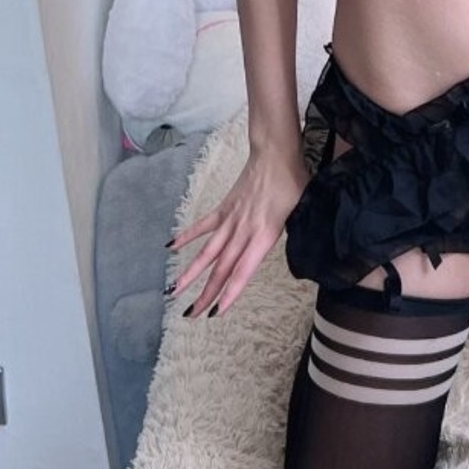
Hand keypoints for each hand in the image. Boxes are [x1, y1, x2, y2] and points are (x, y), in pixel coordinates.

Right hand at [165, 144, 308, 318]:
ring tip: (174, 290)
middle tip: (190, 314)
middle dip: (207, 293)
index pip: (244, 270)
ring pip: (208, 251)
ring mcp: (231, 219)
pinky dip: (187, 235)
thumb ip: (284, 236)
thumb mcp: (298, 213)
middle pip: (222, 267)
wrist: (275, 154)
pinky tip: (170, 247)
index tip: (216, 312)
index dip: (230, 293)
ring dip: (190, 272)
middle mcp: (244, 230)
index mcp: (264, 235)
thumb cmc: (292, 183)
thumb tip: (279, 249)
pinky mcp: (224, 207)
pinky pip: (203, 225)